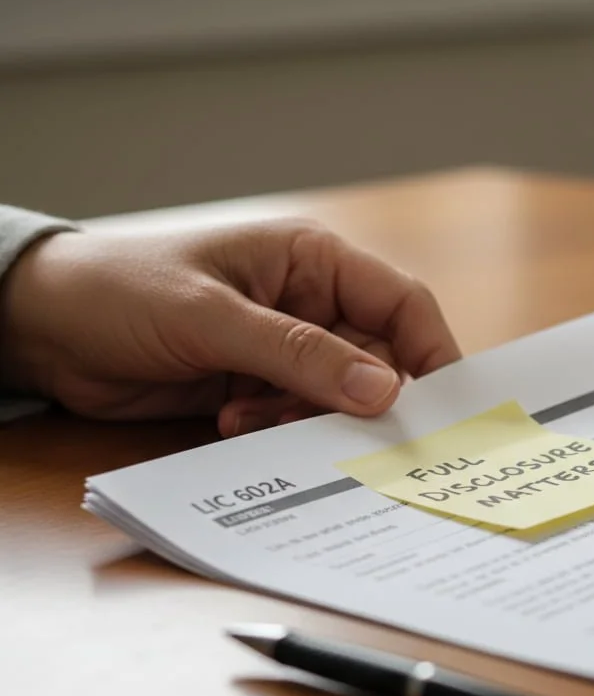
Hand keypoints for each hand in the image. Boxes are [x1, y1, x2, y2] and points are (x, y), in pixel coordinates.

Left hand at [0, 219, 459, 437]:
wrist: (43, 326)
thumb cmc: (123, 290)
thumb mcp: (214, 318)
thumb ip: (300, 354)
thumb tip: (385, 390)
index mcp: (312, 261)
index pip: (400, 302)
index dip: (430, 351)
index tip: (447, 405)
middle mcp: (309, 302)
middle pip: (375, 358)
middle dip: (361, 397)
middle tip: (346, 434)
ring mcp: (283, 347)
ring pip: (337, 394)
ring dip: (309, 415)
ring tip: (256, 416)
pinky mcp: (256, 384)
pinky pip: (297, 415)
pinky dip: (278, 426)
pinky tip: (233, 420)